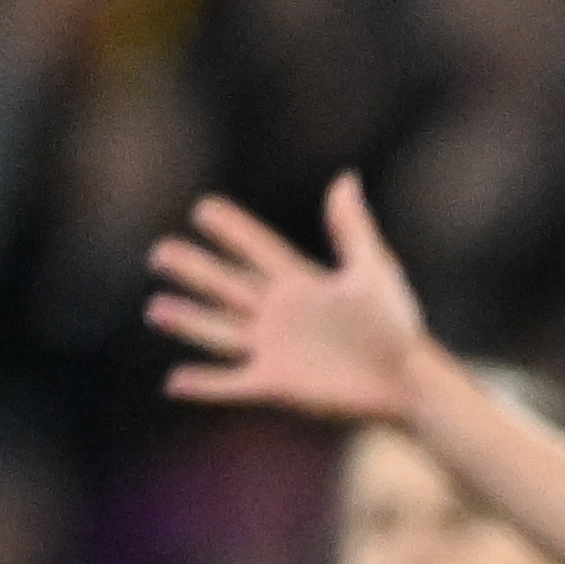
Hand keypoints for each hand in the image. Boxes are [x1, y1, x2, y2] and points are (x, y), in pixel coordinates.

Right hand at [146, 174, 439, 423]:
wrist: (409, 382)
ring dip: (188, 322)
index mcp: (300, 283)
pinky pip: (232, 385)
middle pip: (226, 287)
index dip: (233, 232)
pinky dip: (204, 385)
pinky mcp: (276, 385)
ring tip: (156, 310)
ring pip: (219, 332)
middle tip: (160, 253)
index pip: (257, 250)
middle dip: (194, 270)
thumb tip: (345, 178)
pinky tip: (173, 382)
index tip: (204, 209)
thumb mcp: (374, 272)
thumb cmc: (397, 327)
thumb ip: (352, 229)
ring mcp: (274, 350)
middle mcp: (279, 314)